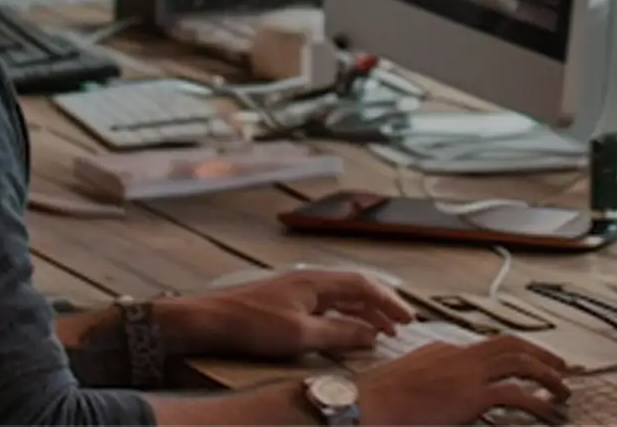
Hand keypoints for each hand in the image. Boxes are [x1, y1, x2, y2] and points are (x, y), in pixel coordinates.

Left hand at [158, 271, 412, 359]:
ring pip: (340, 298)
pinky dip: (342, 316)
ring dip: (362, 312)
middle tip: (399, 324)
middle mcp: (309, 281)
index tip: (407, 318)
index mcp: (316, 281)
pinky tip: (343, 330)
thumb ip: (339, 334)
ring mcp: (297, 290)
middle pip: (355, 289)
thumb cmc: (249, 323)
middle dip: (380, 306)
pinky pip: (326, 305)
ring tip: (378, 331)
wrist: (208, 320)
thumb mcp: (300, 335)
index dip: (389, 302)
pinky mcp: (285, 302)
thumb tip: (371, 335)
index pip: (364, 286)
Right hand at [357, 335, 571, 425]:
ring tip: (563, 390)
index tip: (527, 365)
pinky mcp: (470, 396)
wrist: (366, 403)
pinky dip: (537, 401)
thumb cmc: (378, 399)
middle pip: (510, 344)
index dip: (513, 355)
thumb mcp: (408, 381)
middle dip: (540, 353)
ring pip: (520, 363)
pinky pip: (515, 394)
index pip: (487, 347)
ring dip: (547, 375)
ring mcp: (466, 373)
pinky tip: (548, 410)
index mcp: (444, 351)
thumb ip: (431, 382)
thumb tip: (444, 399)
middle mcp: (459, 355)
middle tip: (560, 366)